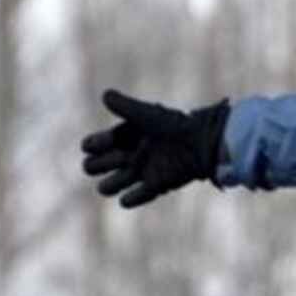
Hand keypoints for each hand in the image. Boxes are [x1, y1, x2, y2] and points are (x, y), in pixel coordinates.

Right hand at [80, 89, 229, 207]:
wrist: (200, 142)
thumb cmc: (173, 125)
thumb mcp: (146, 114)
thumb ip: (125, 106)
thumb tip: (105, 95)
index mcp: (125, 135)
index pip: (96, 144)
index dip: (94, 145)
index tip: (101, 142)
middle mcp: (130, 154)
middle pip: (97, 165)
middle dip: (96, 165)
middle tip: (111, 160)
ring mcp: (142, 170)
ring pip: (112, 184)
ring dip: (110, 185)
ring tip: (116, 180)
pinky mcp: (156, 184)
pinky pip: (138, 197)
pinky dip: (131, 200)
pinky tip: (126, 198)